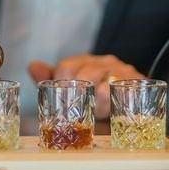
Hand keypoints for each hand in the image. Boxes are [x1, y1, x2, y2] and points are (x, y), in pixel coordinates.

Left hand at [28, 54, 144, 118]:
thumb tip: (32, 66)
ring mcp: (122, 71)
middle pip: (84, 74)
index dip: (59, 82)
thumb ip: (52, 77)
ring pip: (102, 81)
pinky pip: (119, 88)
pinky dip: (109, 96)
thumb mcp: (73, 86)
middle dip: (75, 92)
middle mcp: (105, 62)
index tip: (59, 98)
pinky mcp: (136, 82)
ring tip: (88, 108)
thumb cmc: (98, 93)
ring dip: (92, 97)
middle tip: (71, 107)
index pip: (66, 66)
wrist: (132, 99)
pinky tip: (104, 100)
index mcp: (86, 61)